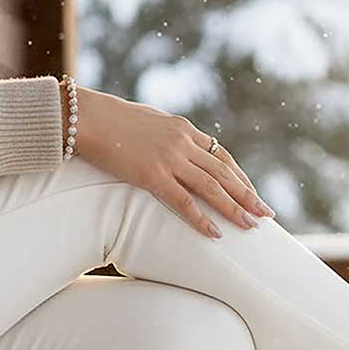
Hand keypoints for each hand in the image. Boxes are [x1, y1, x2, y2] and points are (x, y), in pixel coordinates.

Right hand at [65, 85, 274, 238]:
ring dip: (234, 209)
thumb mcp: (150, 122)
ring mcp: (169, 159)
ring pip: (212, 188)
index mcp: (184, 129)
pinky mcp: (152, 175)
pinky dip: (202, 219)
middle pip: (225, 173)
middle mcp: (182, 142)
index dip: (241, 177)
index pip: (222, 156)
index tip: (254, 194)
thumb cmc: (111, 120)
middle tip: (266, 215)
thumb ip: (170, 137)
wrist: (82, 116)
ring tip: (251, 226)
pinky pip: (184, 202)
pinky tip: (216, 233)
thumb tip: (183, 153)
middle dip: (248, 196)